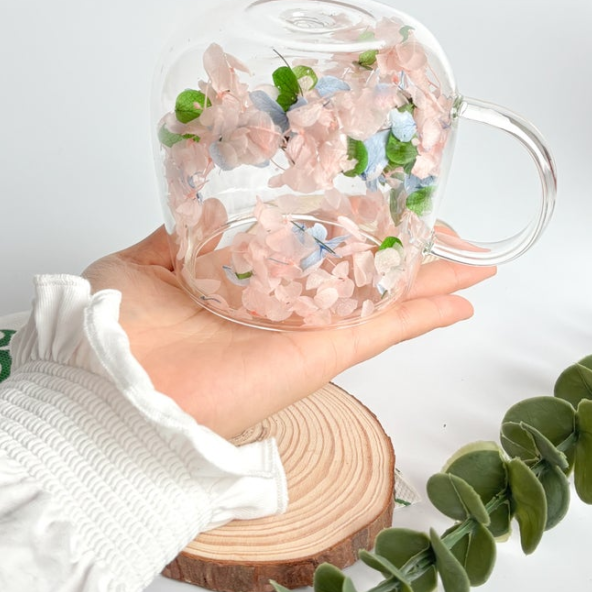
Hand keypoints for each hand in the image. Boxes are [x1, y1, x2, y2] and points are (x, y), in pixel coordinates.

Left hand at [83, 226, 494, 438]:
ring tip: (477, 263)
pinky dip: (424, 315)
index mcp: (246, 278)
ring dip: (433, 279)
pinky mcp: (321, 354)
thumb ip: (180, 234)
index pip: (313, 244)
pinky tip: (462, 300)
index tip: (384, 204)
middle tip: (451, 233)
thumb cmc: (117, 329)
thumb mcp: (143, 261)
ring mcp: (307, 329)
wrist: (114, 386)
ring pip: (384, 297)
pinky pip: (383, 329)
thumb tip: (200, 207)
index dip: (353, 224)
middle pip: (361, 270)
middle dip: (407, 251)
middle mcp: (284, 304)